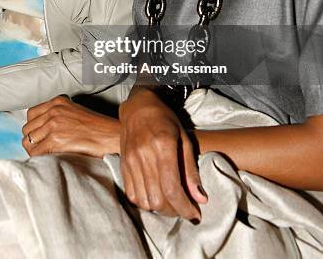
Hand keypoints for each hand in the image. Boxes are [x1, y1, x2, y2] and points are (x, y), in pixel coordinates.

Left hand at [22, 95, 120, 157]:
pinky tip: (47, 159)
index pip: (31, 114)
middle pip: (27, 128)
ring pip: (28, 140)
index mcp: (57, 102)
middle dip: (32, 139)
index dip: (33, 126)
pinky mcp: (55, 140)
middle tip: (40, 146)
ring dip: (34, 149)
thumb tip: (42, 128)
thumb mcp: (74, 111)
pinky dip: (38, 158)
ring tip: (43, 154)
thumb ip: (58, 114)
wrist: (109, 135)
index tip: (38, 134)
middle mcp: (53, 111)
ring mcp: (53, 125)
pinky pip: (35, 152)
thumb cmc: (95, 126)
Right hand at [119, 87, 206, 219]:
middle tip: (184, 208)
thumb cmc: (165, 120)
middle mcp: (144, 155)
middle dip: (174, 211)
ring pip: (144, 201)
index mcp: (163, 146)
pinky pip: (132, 194)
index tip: (194, 215)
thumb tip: (200, 199)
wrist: (138, 108)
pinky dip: (145, 202)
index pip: (172, 188)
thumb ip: (191, 170)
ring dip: (160, 209)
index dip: (184, 207)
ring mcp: (130, 161)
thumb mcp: (184, 139)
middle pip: (157, 199)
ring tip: (171, 203)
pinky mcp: (122, 165)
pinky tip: (155, 196)